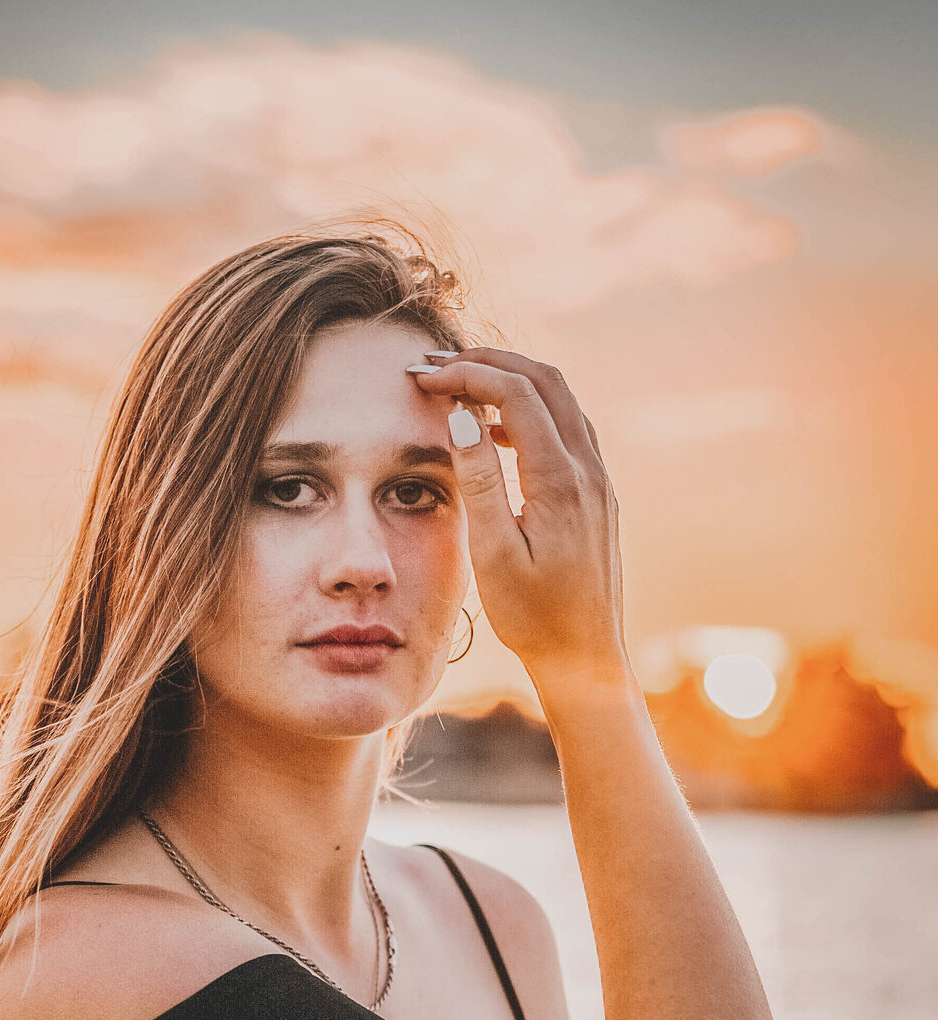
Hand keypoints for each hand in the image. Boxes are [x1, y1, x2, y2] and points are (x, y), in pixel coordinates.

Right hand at [410, 350, 629, 688]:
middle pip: (544, 380)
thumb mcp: (493, 555)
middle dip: (489, 362)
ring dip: (510, 380)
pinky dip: (527, 410)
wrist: (584, 657)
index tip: (422, 377)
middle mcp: (588, 470)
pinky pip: (565, 428)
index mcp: (561, 481)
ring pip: (559, 398)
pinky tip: (491, 432)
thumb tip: (463, 418)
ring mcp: (597, 480)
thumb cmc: (533, 617)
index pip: (516, 394)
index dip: (467, 374)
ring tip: (458, 385)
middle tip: (436, 365)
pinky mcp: (595, 494)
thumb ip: (479, 483)